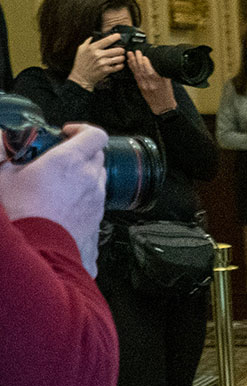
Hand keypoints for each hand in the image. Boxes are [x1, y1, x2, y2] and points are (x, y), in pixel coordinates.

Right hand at [0, 123, 107, 275]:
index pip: (94, 134)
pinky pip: (95, 203)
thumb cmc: (18, 215)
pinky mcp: (97, 222)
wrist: (34, 255)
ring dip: (83, 176)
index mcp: (69, 162)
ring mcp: (96, 202)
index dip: (82, 130)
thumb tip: (3, 139)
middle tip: (57, 159)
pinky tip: (62, 205)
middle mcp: (89, 180)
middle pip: (97, 156)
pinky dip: (84, 198)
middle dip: (81, 153)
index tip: (67, 133)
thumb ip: (4, 152)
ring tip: (57, 184)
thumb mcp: (1, 176)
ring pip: (98, 180)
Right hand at [67, 32, 125, 90]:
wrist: (80, 77)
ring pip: (119, 58)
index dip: (115, 37)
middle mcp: (98, 54)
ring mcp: (102, 63)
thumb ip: (88, 42)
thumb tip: (94, 36)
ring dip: (121, 58)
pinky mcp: (106, 70)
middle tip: (121, 50)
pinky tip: (118, 64)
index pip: (107, 40)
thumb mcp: (81, 49)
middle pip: (117, 49)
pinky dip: (120, 65)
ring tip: (120, 57)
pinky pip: (118, 66)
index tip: (118, 36)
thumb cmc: (81, 63)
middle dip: (121, 50)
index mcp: (92, 48)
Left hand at [127, 50, 176, 114]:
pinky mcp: (140, 86)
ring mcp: (144, 85)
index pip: (150, 71)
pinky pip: (135, 76)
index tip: (143, 55)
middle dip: (138, 59)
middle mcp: (149, 84)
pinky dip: (132, 68)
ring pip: (137, 72)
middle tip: (135, 51)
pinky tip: (130, 63)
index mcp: (158, 82)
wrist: (162, 106)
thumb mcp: (168, 82)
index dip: (145, 63)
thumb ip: (162, 73)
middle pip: (142, 70)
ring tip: (130, 54)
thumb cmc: (167, 94)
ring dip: (133, 62)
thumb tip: (157, 62)